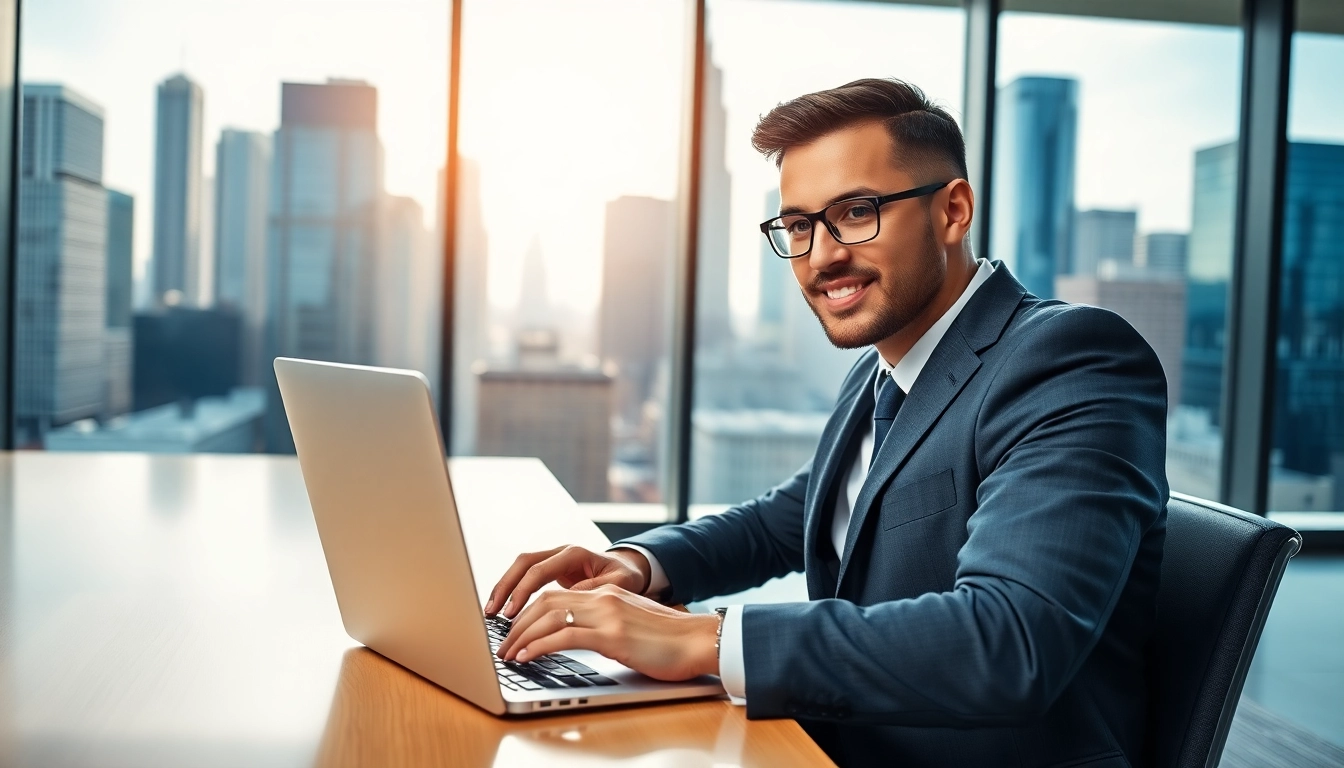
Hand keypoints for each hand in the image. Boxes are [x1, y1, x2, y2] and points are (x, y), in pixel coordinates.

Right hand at [485, 545, 650, 617]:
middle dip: (505, 586)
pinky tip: (503, 610)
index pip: (541, 569)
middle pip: (524, 563)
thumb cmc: (626, 577)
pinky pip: (525, 577)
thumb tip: (569, 600)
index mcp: (576, 554)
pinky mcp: (551, 570)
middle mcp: (561, 552)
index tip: (513, 612)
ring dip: (504, 588)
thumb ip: (593, 590)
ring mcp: (554, 559)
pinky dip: (513, 591)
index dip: (524, 590)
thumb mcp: (617, 585)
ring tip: (491, 612)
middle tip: (493, 612)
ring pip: (520, 568)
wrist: (630, 570)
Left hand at [495, 584, 719, 681]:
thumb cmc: (671, 641)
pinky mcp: (613, 635)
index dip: (528, 611)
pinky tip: (527, 656)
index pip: (555, 594)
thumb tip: (579, 637)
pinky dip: (538, 646)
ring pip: (549, 615)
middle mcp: (604, 597)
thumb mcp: (632, 624)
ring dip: (521, 635)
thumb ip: (606, 624)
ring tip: (508, 653)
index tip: (513, 630)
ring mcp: (607, 614)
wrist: (700, 641)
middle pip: (545, 600)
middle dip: (517, 623)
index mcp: (607, 593)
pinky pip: (564, 635)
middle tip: (502, 644)